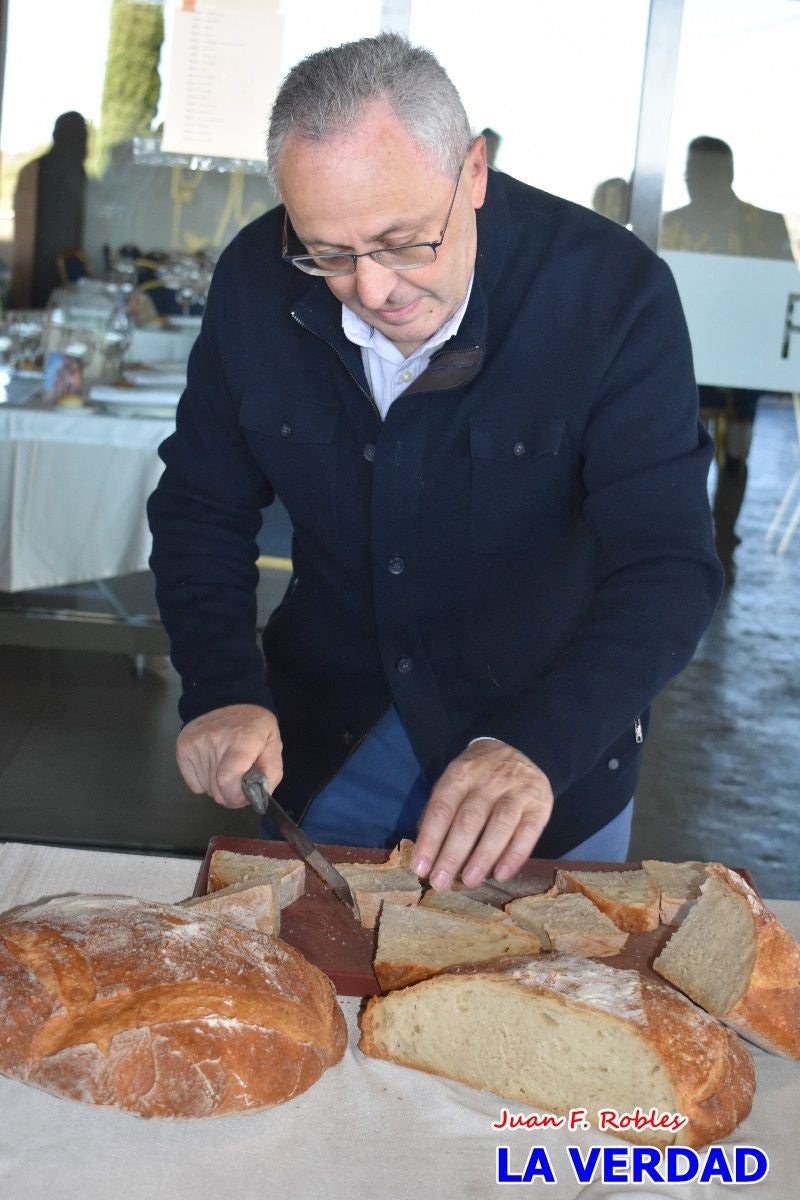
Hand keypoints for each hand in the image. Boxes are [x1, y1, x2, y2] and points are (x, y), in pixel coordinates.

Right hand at [176, 704, 282, 808]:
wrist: (226, 699)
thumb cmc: (253, 724)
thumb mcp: (273, 743)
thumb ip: (271, 772)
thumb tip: (260, 795)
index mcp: (241, 739)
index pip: (227, 778)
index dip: (235, 796)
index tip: (244, 795)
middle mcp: (213, 740)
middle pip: (217, 789)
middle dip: (231, 794)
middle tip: (239, 782)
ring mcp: (195, 744)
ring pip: (206, 789)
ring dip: (218, 787)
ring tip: (227, 768)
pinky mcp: (183, 748)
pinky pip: (194, 785)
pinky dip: (205, 782)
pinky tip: (214, 765)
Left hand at [411, 740, 552, 890]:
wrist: (517, 750)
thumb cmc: (477, 777)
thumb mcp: (454, 782)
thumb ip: (439, 812)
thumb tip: (426, 853)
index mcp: (461, 774)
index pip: (442, 809)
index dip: (430, 840)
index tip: (420, 868)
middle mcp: (489, 780)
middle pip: (469, 819)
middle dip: (452, 854)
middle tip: (440, 883)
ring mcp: (517, 791)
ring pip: (499, 825)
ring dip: (483, 856)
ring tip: (470, 881)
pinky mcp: (540, 804)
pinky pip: (528, 831)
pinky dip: (515, 855)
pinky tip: (501, 874)